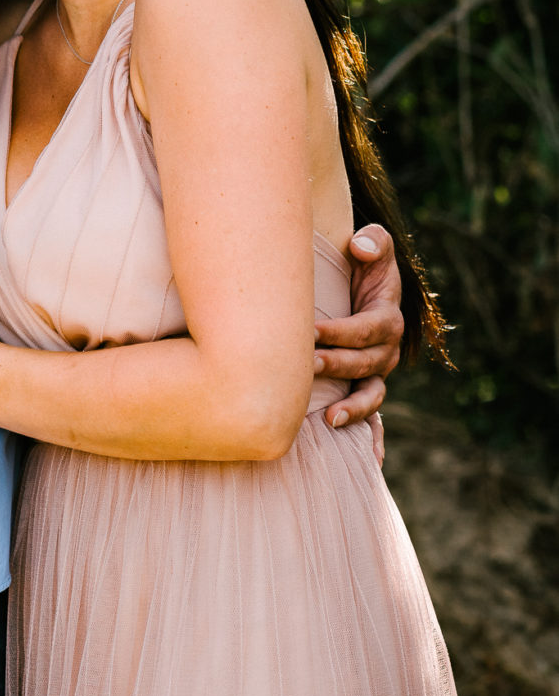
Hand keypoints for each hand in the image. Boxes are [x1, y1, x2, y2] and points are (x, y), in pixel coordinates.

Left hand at [316, 223, 402, 433]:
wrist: (357, 285)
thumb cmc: (361, 264)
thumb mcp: (373, 247)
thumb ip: (375, 242)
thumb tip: (362, 247)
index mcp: (388, 318)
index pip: (368, 329)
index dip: (342, 332)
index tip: (310, 331)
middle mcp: (386, 349)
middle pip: (365, 363)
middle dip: (337, 365)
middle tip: (307, 365)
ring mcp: (376, 372)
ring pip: (371, 393)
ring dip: (352, 407)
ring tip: (329, 418)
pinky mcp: (364, 386)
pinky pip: (372, 414)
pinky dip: (369, 434)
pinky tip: (363, 453)